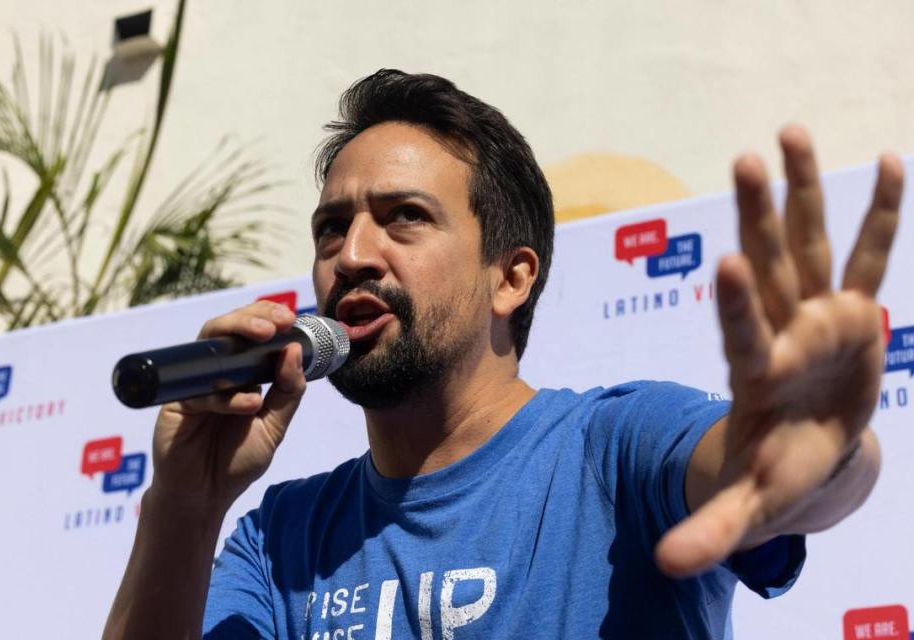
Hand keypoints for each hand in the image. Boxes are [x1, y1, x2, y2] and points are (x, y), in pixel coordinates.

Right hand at [147, 301, 306, 513]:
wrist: (204, 496)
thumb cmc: (236, 460)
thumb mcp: (274, 426)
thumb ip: (287, 392)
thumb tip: (295, 351)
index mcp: (241, 374)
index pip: (251, 335)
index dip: (268, 319)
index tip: (291, 318)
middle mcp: (216, 373)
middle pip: (228, 330)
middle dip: (253, 318)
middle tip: (279, 321)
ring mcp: (195, 385)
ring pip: (210, 346)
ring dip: (238, 335)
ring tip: (266, 339)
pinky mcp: (177, 403)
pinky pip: (203, 391)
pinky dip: (228, 396)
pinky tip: (249, 405)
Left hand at [656, 125, 903, 576]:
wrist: (805, 451)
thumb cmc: (780, 472)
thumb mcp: (751, 506)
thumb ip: (712, 529)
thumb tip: (664, 568)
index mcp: (759, 375)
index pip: (743, 334)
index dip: (737, 304)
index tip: (726, 262)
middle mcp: (784, 331)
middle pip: (770, 267)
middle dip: (760, 217)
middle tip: (744, 159)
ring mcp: (819, 315)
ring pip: (810, 243)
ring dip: (807, 191)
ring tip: (791, 131)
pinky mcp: (855, 313)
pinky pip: (869, 255)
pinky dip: (881, 214)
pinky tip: (890, 160)